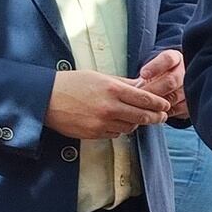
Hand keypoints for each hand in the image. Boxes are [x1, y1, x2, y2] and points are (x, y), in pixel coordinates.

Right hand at [44, 70, 169, 139]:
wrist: (46, 98)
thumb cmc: (72, 83)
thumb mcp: (99, 77)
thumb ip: (122, 83)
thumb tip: (141, 86)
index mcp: (113, 89)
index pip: (145, 99)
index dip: (158, 104)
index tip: (165, 106)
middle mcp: (110, 107)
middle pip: (142, 116)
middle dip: (155, 117)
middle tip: (161, 117)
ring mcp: (102, 123)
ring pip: (130, 127)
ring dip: (135, 123)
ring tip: (135, 117)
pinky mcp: (94, 134)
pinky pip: (115, 134)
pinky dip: (119, 129)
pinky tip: (115, 122)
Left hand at [136, 49, 185, 118]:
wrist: (178, 86)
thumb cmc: (159, 76)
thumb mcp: (154, 68)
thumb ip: (146, 73)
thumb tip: (127, 86)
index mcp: (176, 58)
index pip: (168, 59)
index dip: (156, 67)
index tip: (143, 74)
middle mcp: (186, 71)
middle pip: (171, 81)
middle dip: (152, 90)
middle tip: (139, 96)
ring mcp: (191, 87)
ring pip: (173, 97)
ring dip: (156, 103)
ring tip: (142, 106)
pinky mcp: (191, 103)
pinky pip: (177, 109)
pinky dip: (164, 112)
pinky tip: (153, 112)